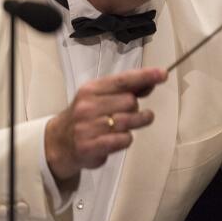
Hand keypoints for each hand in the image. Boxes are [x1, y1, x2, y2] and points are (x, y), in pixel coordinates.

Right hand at [45, 67, 166, 184]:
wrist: (59, 142)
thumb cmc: (85, 117)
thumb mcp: (100, 97)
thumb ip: (125, 89)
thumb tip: (152, 80)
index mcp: (91, 89)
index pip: (122, 80)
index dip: (144, 76)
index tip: (162, 74)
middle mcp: (88, 106)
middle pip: (130, 102)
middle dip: (136, 107)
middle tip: (130, 112)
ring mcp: (88, 127)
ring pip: (128, 121)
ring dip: (137, 122)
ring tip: (135, 123)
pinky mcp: (91, 146)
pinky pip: (123, 140)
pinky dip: (126, 139)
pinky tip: (119, 138)